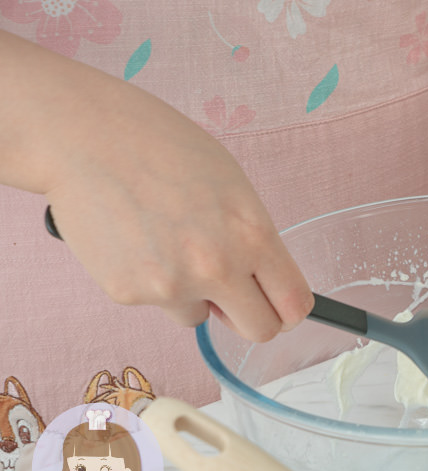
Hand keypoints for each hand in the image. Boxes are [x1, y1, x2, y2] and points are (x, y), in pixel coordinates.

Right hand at [43, 82, 312, 342]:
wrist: (90, 139)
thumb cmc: (165, 149)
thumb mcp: (233, 187)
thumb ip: (251, 239)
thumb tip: (261, 282)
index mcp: (253, 236)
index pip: (294, 304)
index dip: (288, 309)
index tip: (278, 304)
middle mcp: (217, 268)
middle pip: (259, 330)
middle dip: (248, 316)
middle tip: (231, 294)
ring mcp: (170, 286)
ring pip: (197, 316)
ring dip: (191, 295)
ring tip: (166, 243)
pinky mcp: (128, 295)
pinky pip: (156, 302)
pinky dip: (150, 281)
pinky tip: (136, 240)